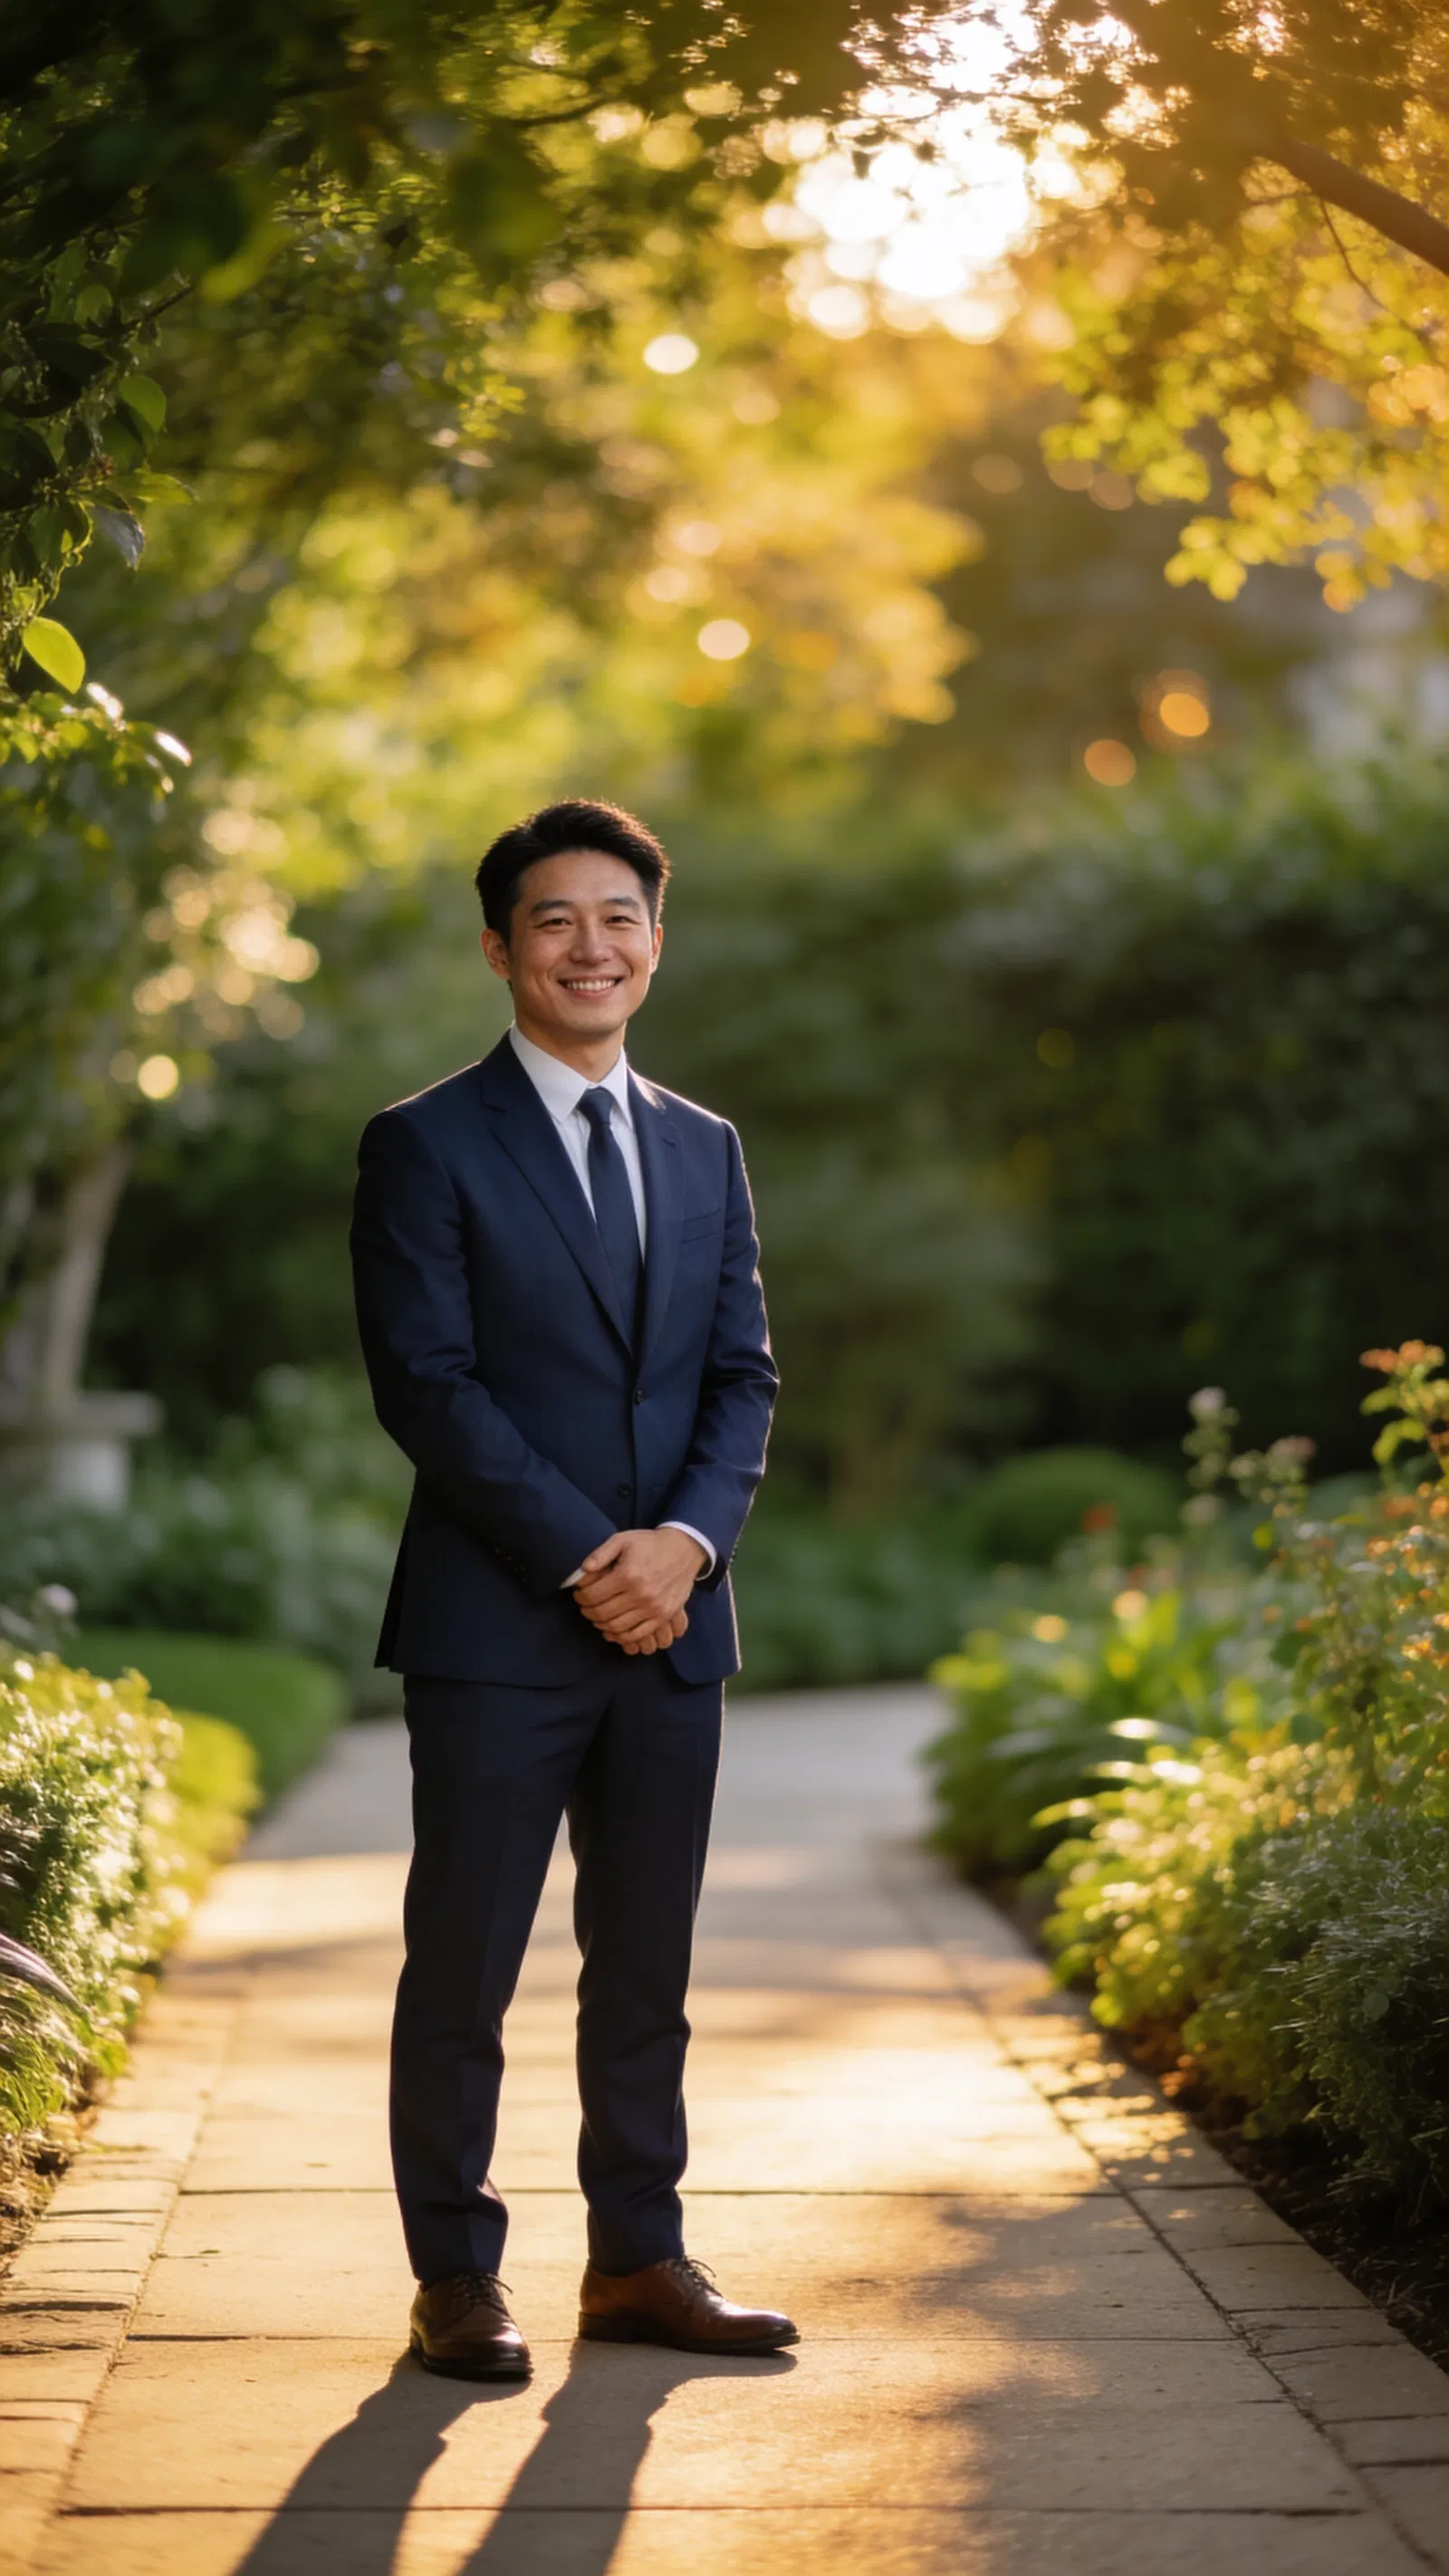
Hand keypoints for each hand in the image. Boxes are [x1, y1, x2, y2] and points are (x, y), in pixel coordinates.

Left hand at [572, 1526, 706, 1652]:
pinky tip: (614, 1628)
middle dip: (588, 1612)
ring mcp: (653, 1608)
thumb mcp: (623, 1539)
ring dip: (601, 1624)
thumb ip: (600, 1554)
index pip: (593, 1596)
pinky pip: (637, 1634)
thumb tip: (582, 1570)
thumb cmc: (649, 1544)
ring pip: (617, 1627)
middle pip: (602, 1613)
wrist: (684, 1550)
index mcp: (627, 1575)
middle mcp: (640, 1594)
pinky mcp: (663, 1616)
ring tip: (597, 1616)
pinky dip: (621, 1636)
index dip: (580, 1597)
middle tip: (585, 1607)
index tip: (579, 1595)